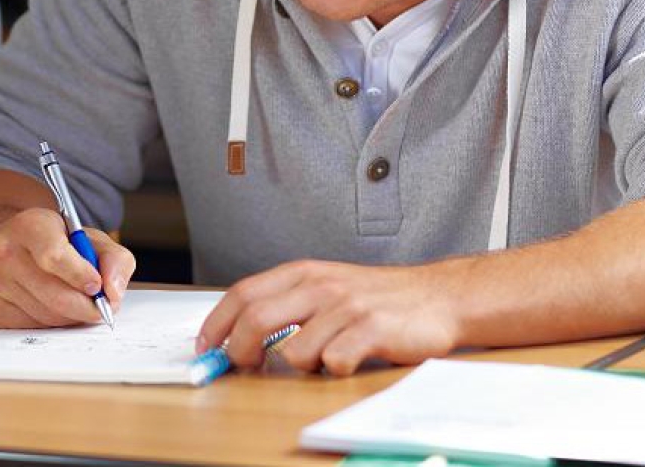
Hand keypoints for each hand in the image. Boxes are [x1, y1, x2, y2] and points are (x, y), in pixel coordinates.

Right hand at [0, 207, 135, 327]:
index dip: (81, 276)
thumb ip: (113, 258)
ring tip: (75, 303)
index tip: (98, 287)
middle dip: (86, 308)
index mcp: (29, 226)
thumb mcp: (85, 238)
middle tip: (101, 308)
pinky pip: (30, 328)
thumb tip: (114, 292)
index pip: (54, 256)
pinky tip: (49, 306)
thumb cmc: (50, 242)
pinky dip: (49, 323)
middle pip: (55, 296)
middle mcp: (3, 251)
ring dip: (70, 317)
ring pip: (46, 316)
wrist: (1, 245)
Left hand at [195, 260, 462, 375]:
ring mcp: (346, 307)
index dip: (216, 322)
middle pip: (255, 319)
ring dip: (298, 366)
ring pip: (294, 350)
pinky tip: (348, 361)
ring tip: (320, 360)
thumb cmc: (377, 298)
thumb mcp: (327, 286)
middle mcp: (320, 285)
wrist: (439, 296)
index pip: (243, 293)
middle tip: (244, 366)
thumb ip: (288, 303)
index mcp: (304, 273)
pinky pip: (334, 362)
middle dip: (240, 350)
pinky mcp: (372, 329)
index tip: (205, 346)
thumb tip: (238, 333)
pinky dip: (334, 370)